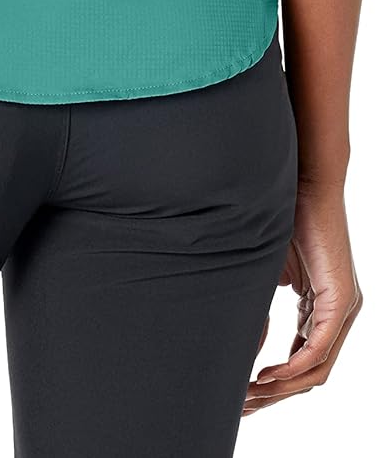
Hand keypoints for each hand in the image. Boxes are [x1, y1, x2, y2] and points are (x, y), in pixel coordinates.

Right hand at [243, 180, 362, 414]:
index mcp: (322, 308)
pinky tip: (267, 375)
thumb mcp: (268, 271)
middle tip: (243, 406)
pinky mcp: (342, 299)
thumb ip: (261, 306)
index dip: (275, 385)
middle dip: (274, 395)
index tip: (245, 394)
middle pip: (311, 374)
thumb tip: (246, 339)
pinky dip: (293, 367)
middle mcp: (339, 314)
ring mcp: (344, 308)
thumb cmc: (283, 217)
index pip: (303, 362)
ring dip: (282, 388)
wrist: (304, 181)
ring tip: (249, 396)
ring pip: (317, 369)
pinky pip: (319, 348)